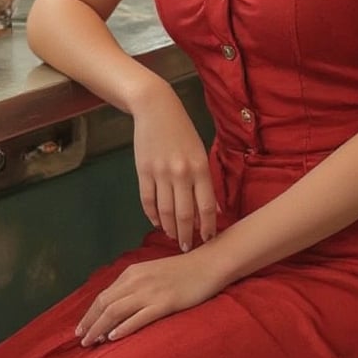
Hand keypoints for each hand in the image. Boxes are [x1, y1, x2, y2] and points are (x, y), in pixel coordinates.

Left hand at [76, 250, 216, 344]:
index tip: (81, 328)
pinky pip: (138, 317)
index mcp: (132, 273)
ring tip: (91, 342)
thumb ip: (134, 286)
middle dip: (89, 323)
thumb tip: (116, 305)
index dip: (90, 313)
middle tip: (80, 340)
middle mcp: (137, 281)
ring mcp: (150, 292)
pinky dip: (123, 328)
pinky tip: (113, 338)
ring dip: (100, 328)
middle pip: (105, 304)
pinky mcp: (164, 303)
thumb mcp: (152, 273)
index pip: (103, 295)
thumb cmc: (182, 271)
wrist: (208, 264)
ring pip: (116, 311)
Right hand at [132, 86, 217, 250]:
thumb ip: (206, 181)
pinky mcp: (143, 172)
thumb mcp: (201, 153)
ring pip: (165, 211)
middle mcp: (181, 173)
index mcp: (200, 168)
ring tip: (174, 238)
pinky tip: (157, 223)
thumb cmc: (183, 131)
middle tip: (188, 248)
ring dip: (170, 228)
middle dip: (187, 235)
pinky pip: (148, 200)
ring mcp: (160, 173)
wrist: (156, 109)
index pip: (206, 206)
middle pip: (185, 213)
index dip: (208, 227)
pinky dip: (152, 216)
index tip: (208, 240)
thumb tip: (215, 210)